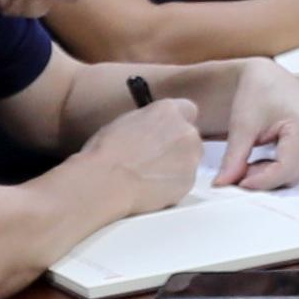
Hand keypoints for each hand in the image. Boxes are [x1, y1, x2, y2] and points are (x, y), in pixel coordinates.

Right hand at [64, 94, 213, 219]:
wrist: (107, 180)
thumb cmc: (107, 150)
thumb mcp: (127, 121)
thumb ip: (150, 121)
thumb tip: (154, 128)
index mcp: (169, 110)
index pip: (187, 110)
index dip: (176, 123)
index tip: (166, 132)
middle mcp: (187, 131)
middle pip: (190, 136)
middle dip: (177, 145)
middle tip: (155, 157)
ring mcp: (191, 158)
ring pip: (190, 159)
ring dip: (177, 165)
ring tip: (151, 175)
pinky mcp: (190, 182)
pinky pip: (185, 180)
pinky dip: (173, 184)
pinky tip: (153, 187)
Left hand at [216, 73, 298, 187]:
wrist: (271, 78)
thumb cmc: (258, 92)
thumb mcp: (242, 125)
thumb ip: (234, 158)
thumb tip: (223, 184)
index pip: (285, 170)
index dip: (259, 181)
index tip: (234, 184)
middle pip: (290, 176)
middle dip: (262, 177)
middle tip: (238, 168)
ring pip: (295, 177)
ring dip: (270, 175)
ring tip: (252, 158)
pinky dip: (280, 171)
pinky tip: (267, 157)